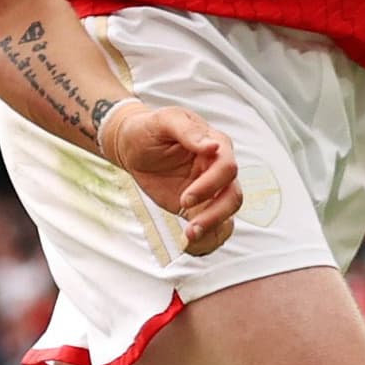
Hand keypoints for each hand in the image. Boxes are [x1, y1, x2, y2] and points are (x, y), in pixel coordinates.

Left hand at [100, 98, 240, 257]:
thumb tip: (213, 146)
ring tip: (190, 237)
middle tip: (191, 226)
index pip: (227, 167)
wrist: (131, 145)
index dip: (210, 185)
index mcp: (216, 145)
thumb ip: (188, 131)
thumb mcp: (164, 120)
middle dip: (215, 213)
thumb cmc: (150, 128)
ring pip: (226, 213)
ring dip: (212, 228)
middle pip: (232, 195)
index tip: (185, 198)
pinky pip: (212, 225)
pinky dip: (206, 238)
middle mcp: (217, 169)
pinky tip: (188, 243)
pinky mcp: (197, 206)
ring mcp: (210, 189)